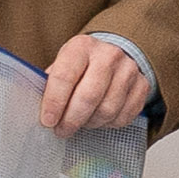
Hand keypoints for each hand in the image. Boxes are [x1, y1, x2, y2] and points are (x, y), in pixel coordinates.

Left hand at [38, 34, 155, 133]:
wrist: (115, 53)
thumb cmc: (83, 63)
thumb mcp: (63, 63)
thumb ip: (51, 83)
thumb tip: (36, 109)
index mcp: (82, 47)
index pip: (65, 76)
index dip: (54, 103)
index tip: (47, 121)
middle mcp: (108, 55)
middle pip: (89, 97)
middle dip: (72, 120)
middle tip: (62, 130)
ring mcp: (129, 70)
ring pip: (107, 110)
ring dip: (90, 123)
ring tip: (81, 122)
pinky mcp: (142, 86)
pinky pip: (124, 117)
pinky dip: (108, 124)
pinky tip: (99, 118)